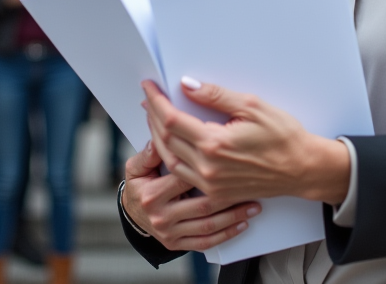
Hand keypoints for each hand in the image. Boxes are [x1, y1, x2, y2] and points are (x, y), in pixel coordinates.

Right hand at [121, 138, 259, 251]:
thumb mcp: (136, 167)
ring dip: (234, 217)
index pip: (184, 180)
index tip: (229, 161)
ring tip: (254, 206)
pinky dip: (226, 235)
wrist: (132, 214)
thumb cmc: (139, 185)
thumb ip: (149, 154)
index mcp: (152, 195)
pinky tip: (242, 225)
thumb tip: (160, 141)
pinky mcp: (176, 245)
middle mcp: (161, 216)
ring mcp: (169, 233)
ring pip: (208, 226)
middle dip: (230, 197)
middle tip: (251, 186)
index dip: (207, 169)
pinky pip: (205, 242)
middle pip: (202, 206)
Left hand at [142, 79, 350, 204]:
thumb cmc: (284, 137)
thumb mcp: (252, 106)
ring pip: (169, 159)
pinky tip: (170, 144)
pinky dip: (171, 157)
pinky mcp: (215, 193)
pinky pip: (182, 175)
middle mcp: (208, 168)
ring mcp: (210, 184)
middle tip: (149, 98)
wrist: (302, 169)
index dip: (156, 101)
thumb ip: (216, 96)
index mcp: (215, 144)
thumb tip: (188, 85)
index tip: (149, 87)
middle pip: (165, 139)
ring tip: (155, 118)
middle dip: (153, 116)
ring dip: (157, 137)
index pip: (172, 120)